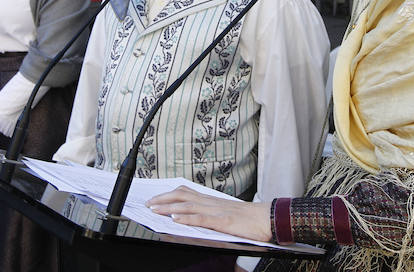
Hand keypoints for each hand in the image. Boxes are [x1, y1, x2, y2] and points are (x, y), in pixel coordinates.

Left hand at [146, 186, 271, 241]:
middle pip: (182, 197)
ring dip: (169, 207)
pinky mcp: (223, 221)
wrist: (267, 218)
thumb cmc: (247, 218)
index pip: (185, 192)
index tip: (154, 198)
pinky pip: (202, 218)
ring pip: (188, 206)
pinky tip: (176, 219)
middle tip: (147, 204)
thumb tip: (190, 216)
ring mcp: (216, 211)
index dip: (167, 194)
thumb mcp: (224, 212)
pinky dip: (187, 218)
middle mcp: (211, 202)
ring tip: (154, 210)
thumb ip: (208, 212)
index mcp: (211, 200)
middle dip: (162, 200)